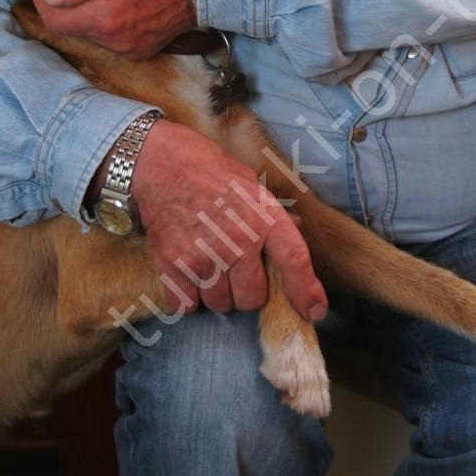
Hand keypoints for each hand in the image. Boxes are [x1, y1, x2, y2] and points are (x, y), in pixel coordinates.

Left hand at [33, 0, 194, 57]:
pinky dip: (108, 24)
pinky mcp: (144, 50)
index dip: (43, 5)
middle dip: (66, 9)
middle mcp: (116, 40)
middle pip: (74, 29)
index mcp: (106, 18)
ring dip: (88, 15)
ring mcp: (131, 48)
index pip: (57, 21)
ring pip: (93, 34)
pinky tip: (119, 4)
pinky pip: (113, 40)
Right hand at [132, 120, 327, 320]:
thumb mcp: (250, 184)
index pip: (295, 261)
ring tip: (209, 265)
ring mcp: (205, 256)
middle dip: (247, 292)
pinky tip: (188, 272)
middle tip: (235, 270)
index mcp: (263, 217)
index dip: (307, 292)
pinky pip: (187, 305)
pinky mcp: (173, 266)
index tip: (315, 311)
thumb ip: (272, 212)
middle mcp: (239, 241)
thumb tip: (296, 226)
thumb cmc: (208, 169)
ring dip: (217, 294)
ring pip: (220, 305)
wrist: (160, 164)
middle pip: (253, 299)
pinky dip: (188, 296)